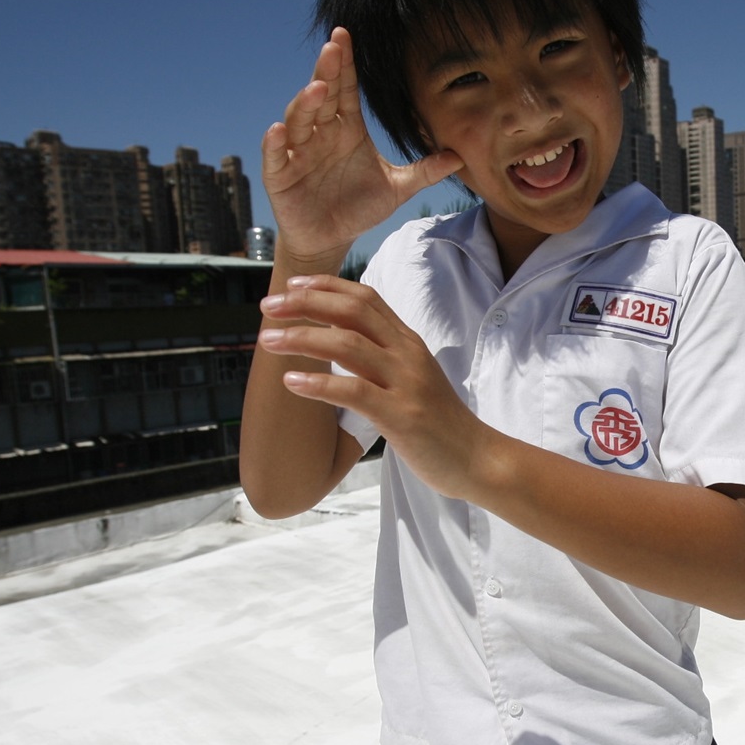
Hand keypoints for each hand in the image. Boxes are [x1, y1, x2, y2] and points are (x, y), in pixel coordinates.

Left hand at [259, 275, 487, 497]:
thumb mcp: (412, 377)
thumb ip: (382, 356)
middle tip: (268, 307)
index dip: (326, 286)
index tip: (291, 286)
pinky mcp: (401, 416)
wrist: (477, 458)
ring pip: (347, 345)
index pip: (365, 298)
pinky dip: (318, 384)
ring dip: (302, 338)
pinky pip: (353, 391)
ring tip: (268, 341)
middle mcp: (407, 354)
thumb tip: (339, 341)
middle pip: (352, 311)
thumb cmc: (438, 423)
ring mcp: (406, 383)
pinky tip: (291, 382)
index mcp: (408, 342)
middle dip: (305, 303)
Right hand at [261, 27, 462, 261]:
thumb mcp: (397, 188)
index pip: (345, 89)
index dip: (345, 63)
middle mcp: (320, 133)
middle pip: (322, 96)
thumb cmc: (359, 206)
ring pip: (299, 120)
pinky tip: (279, 131)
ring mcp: (297, 152)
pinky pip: (275, 156)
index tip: (345, 35)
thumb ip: (425, 171)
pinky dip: (275, 144)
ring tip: (318, 89)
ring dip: (306, 103)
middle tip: (333, 46)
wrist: (330, 238)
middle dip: (326, 71)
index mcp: (347, 128)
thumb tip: (460, 156)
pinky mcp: (280, 176)